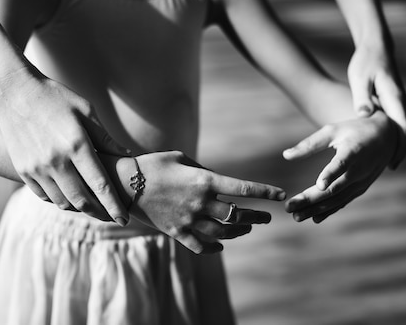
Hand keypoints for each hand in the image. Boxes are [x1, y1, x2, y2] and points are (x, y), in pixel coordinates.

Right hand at [0, 70, 130, 224]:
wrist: (13, 92)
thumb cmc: (55, 97)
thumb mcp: (85, 110)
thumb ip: (105, 137)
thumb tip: (127, 157)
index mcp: (77, 144)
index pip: (100, 185)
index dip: (114, 206)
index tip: (124, 219)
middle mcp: (56, 160)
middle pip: (82, 200)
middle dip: (100, 213)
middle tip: (110, 217)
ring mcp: (37, 168)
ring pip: (63, 202)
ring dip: (79, 208)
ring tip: (91, 206)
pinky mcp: (24, 171)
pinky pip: (45, 196)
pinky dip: (60, 200)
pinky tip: (69, 195)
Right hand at [128, 151, 285, 253]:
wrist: (124, 184)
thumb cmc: (152, 164)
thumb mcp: (181, 157)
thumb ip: (202, 170)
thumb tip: (218, 181)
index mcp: (203, 181)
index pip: (242, 188)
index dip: (264, 191)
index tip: (280, 195)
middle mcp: (200, 202)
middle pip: (237, 215)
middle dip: (256, 217)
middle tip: (267, 218)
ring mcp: (188, 220)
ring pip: (223, 232)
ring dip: (239, 231)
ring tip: (247, 228)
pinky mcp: (176, 232)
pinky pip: (200, 245)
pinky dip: (214, 247)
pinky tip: (221, 244)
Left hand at [283, 111, 395, 222]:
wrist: (387, 138)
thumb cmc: (354, 131)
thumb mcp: (332, 130)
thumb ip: (309, 144)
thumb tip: (285, 155)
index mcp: (354, 150)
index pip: (342, 163)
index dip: (331, 174)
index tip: (318, 185)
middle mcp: (360, 169)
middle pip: (335, 187)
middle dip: (311, 199)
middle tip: (289, 207)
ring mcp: (362, 182)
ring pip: (338, 199)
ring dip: (316, 209)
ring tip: (296, 216)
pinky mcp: (361, 188)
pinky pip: (344, 201)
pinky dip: (330, 210)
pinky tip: (314, 218)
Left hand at [348, 46, 405, 167]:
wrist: (375, 49)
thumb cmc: (365, 63)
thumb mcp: (359, 79)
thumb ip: (362, 97)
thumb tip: (364, 114)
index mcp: (395, 99)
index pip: (402, 128)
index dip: (399, 147)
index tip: (393, 162)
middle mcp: (401, 103)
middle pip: (404, 132)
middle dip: (399, 150)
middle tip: (390, 168)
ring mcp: (398, 103)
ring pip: (400, 128)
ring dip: (395, 144)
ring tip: (385, 163)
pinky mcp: (392, 103)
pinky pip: (394, 123)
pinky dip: (391, 135)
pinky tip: (381, 146)